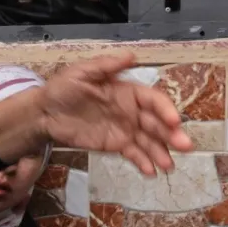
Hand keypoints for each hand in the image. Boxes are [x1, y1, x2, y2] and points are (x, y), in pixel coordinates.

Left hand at [0, 53, 191, 176]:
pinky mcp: (115, 144)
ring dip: (161, 152)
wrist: (44, 113)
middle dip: (172, 135)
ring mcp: (125, 129)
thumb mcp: (81, 72)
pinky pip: (133, 154)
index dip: (166, 110)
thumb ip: (106, 66)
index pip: (153, 100)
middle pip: (157, 123)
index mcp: (127, 91)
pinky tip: (151, 171)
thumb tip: (131, 55)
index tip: (175, 121)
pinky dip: (143, 162)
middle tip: (184, 147)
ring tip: (168, 166)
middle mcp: (131, 111)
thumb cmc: (62, 89)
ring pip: (149, 141)